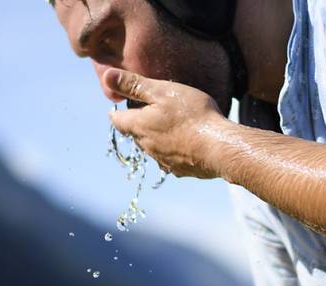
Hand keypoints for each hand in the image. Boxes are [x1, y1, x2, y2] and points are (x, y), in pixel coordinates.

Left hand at [105, 68, 228, 178]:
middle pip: (135, 135)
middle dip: (138, 125)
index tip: (116, 109)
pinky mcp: (180, 170)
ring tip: (167, 127)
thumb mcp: (162, 92)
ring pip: (153, 148)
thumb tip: (106, 76)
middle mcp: (147, 146)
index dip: (116, 113)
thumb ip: (134, 85)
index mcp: (139, 126)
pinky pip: (171, 160)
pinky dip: (174, 151)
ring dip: (156, 139)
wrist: (219, 148)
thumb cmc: (192, 115)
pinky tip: (186, 145)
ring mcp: (163, 161)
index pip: (118, 120)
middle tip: (145, 114)